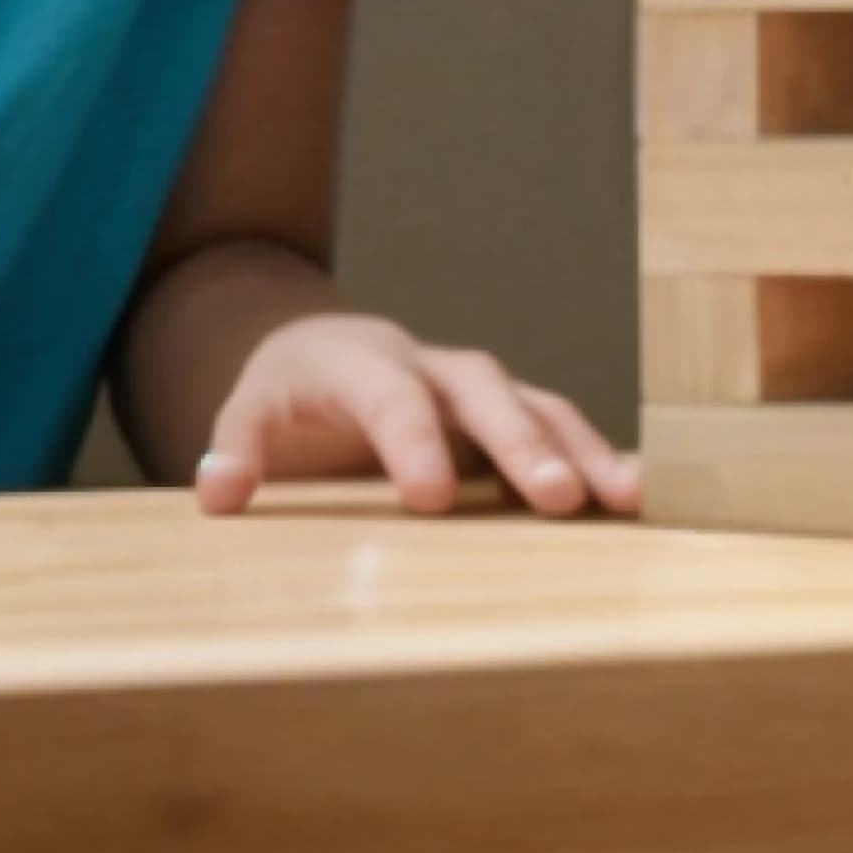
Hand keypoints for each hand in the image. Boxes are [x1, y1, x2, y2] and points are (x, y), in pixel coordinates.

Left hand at [193, 310, 641, 519]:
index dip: (412, 442)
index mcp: (363, 362)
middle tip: (559, 497)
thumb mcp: (246, 409)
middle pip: (484, 391)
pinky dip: (595, 456)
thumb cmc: (289, 393)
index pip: (391, 396)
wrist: (323, 354)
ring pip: (535, 404)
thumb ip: (234, 445)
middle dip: (521, 442)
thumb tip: (218, 490)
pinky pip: (556, 429)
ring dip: (579, 448)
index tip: (430, 498)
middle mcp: (432, 367)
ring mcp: (475, 391)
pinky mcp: (502, 420)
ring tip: (624, 498)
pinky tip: (634, 496)